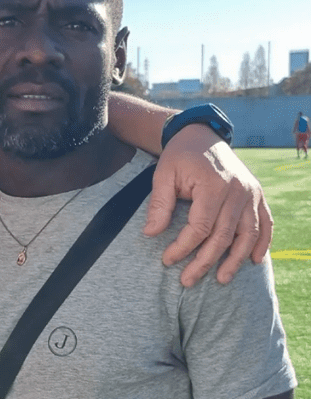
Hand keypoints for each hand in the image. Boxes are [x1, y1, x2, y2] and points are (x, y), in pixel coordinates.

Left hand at [143, 124, 271, 286]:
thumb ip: (159, 204)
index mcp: (214, 185)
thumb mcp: (162, 175)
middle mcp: (238, 191)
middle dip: (205, 261)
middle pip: (224, 236)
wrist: (201, 135)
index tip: (167, 260)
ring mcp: (251, 193)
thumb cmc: (179, 156)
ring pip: (248, 234)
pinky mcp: (258, 194)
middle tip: (187, 280)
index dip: (183, 247)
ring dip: (236, 259)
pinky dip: (262, 243)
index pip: (200, 227)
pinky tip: (254, 260)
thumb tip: (150, 233)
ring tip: (221, 279)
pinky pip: (265, 223)